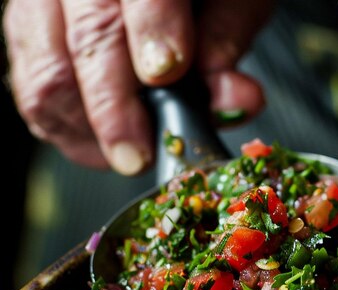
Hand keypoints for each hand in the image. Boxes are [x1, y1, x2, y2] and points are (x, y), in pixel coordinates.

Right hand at [3, 0, 273, 174]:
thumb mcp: (232, 2)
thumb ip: (227, 44)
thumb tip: (239, 102)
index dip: (153, 33)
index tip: (167, 76)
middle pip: (88, 38)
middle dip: (114, 108)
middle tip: (140, 154)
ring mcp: (45, 5)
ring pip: (47, 73)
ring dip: (88, 129)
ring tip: (128, 156)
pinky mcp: (28, 33)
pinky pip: (30, 89)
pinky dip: (64, 127)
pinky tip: (100, 146)